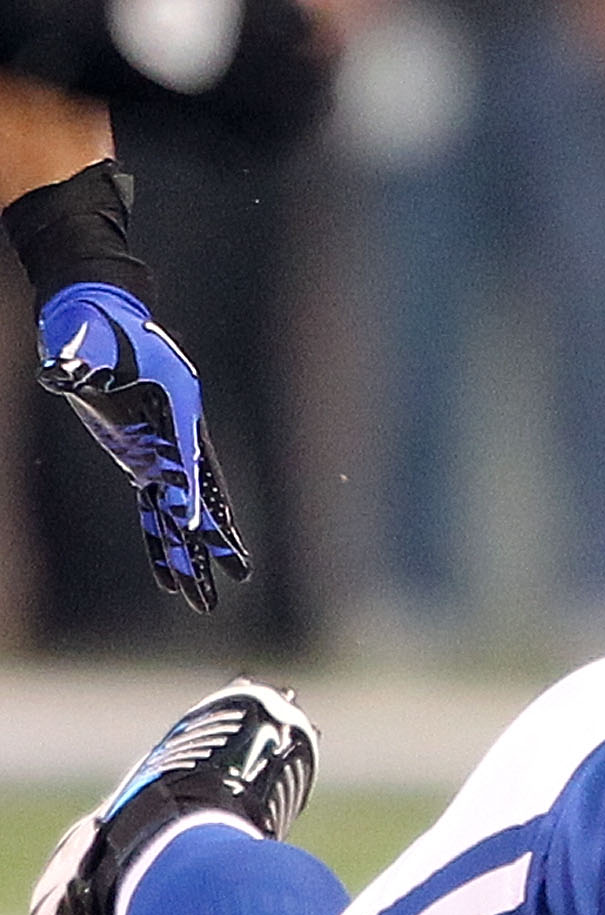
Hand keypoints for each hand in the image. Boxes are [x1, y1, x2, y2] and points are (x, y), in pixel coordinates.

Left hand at [34, 281, 248, 611]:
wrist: (96, 314)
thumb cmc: (95, 326)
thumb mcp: (87, 343)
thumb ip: (77, 363)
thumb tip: (57, 373)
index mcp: (177, 408)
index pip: (187, 461)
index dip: (191, 496)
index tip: (196, 531)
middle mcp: (178, 437)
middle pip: (203, 497)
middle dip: (217, 541)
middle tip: (238, 577)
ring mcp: (162, 451)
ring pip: (181, 514)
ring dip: (191, 557)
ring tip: (202, 601)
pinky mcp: (143, 460)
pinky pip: (156, 511)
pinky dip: (160, 544)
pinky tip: (166, 579)